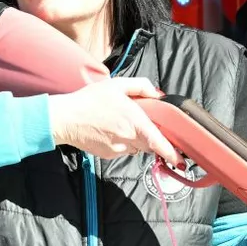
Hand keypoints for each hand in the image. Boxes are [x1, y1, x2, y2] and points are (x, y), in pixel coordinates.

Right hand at [48, 78, 178, 165]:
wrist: (65, 119)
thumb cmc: (89, 100)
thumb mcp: (117, 85)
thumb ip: (141, 86)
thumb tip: (158, 95)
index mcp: (135, 122)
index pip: (159, 142)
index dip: (172, 153)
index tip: (181, 160)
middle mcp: (129, 138)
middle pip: (150, 144)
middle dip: (152, 138)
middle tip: (143, 125)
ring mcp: (119, 149)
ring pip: (137, 147)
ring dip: (136, 139)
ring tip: (120, 123)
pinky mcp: (109, 155)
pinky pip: (124, 150)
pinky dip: (123, 142)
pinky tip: (110, 130)